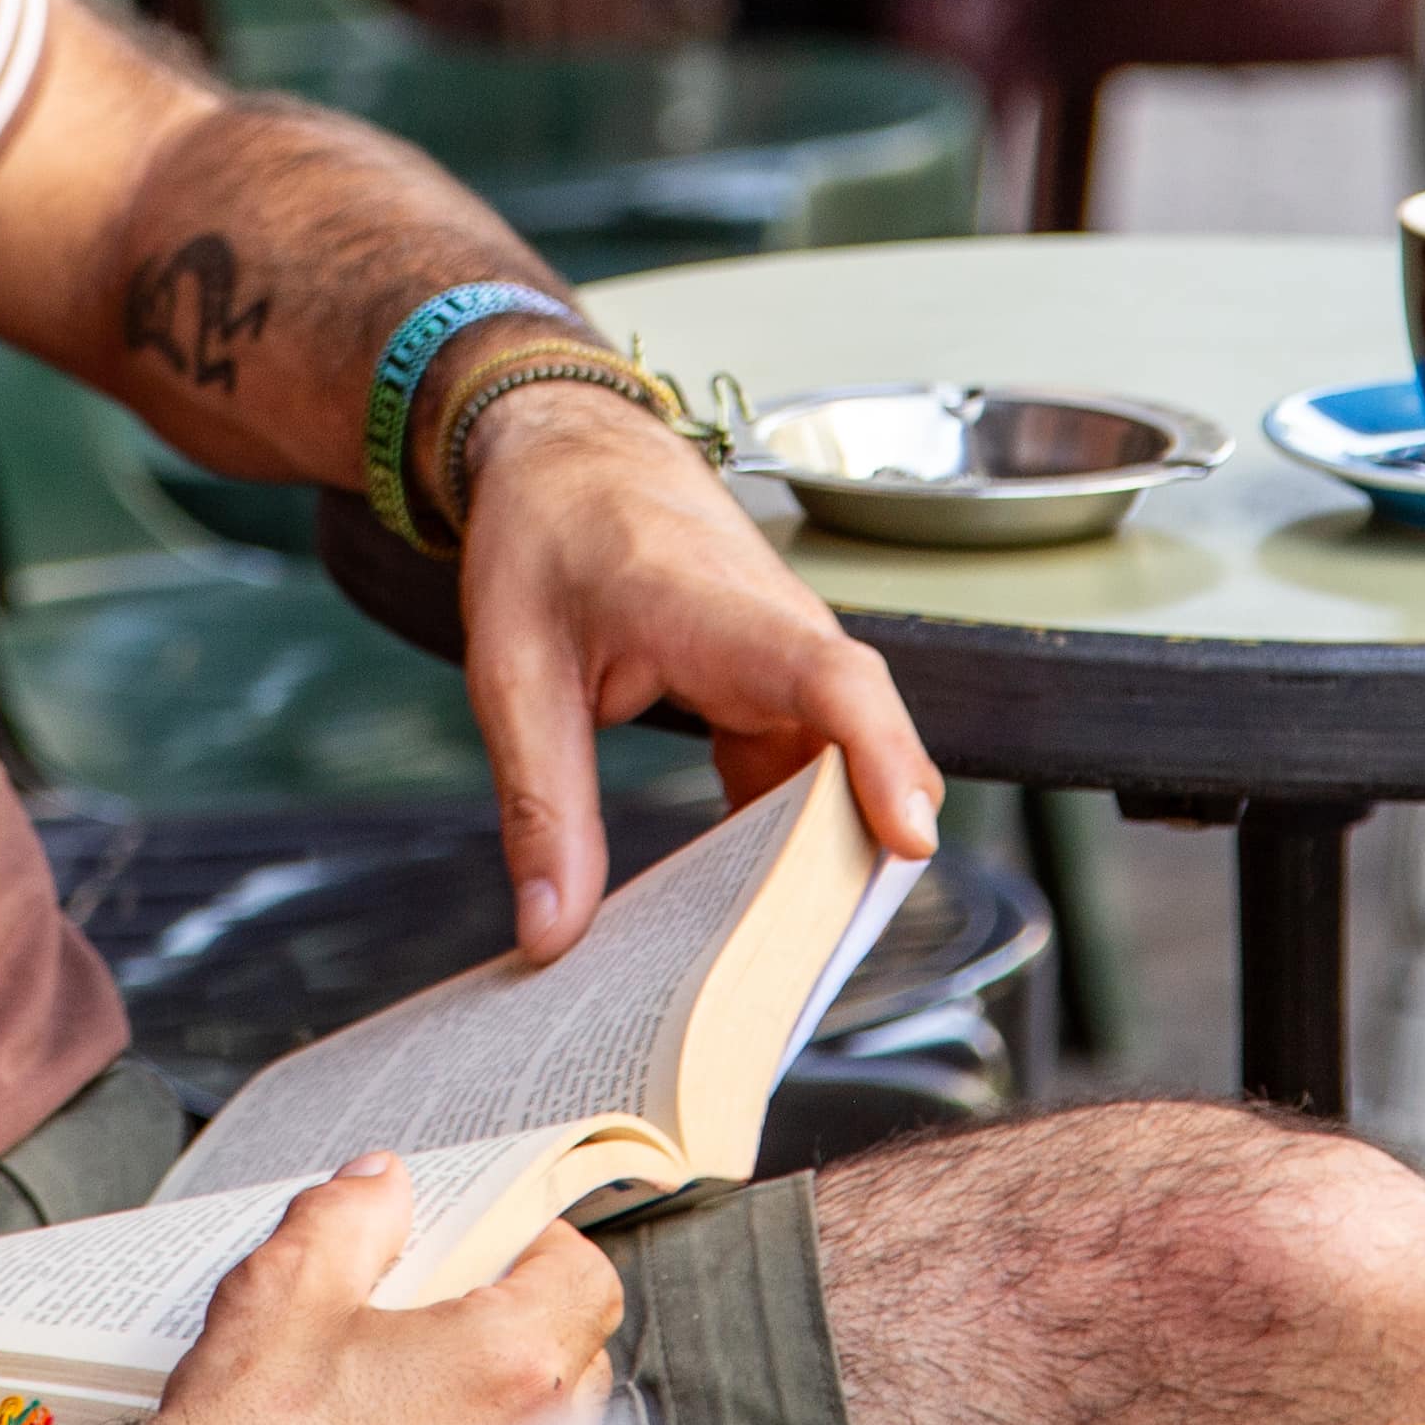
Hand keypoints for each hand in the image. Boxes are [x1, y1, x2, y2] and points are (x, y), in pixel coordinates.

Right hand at [24, 1159, 621, 1424]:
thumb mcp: (289, 1291)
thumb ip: (351, 1216)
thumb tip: (380, 1188)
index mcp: (506, 1365)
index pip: (584, 1277)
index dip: (535, 1246)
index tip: (486, 1241)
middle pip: (569, 1349)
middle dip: (513, 1314)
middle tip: (438, 1300)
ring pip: (539, 1421)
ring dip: (492, 1387)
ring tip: (405, 1374)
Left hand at [455, 382, 946, 959]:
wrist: (565, 448)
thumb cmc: (544, 531)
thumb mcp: (512, 673)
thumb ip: (539, 804)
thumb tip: (552, 932)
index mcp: (718, 611)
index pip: (835, 680)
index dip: (883, 761)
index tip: (912, 839)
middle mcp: (778, 633)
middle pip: (859, 748)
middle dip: (854, 858)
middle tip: (806, 976)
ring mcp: (785, 660)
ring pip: (839, 770)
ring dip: (819, 856)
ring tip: (772, 969)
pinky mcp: (773, 685)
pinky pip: (804, 768)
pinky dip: (783, 833)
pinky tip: (739, 905)